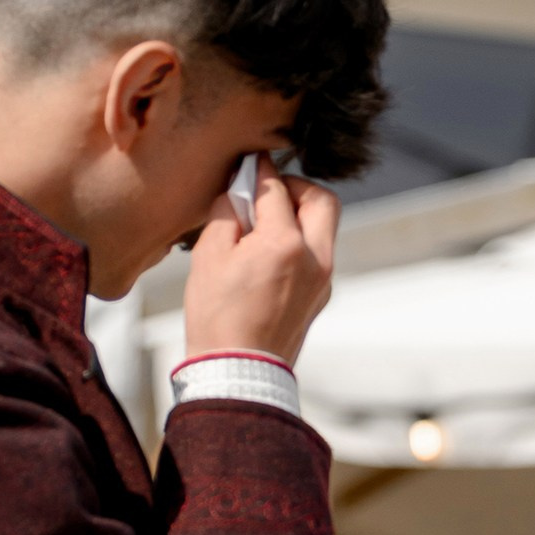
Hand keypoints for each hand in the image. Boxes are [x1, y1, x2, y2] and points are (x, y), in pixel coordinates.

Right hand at [182, 161, 338, 368]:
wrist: (238, 372)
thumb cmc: (217, 317)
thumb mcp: (210, 256)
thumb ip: (228, 213)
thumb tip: (239, 191)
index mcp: (285, 244)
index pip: (276, 189)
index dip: (260, 170)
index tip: (252, 162)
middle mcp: (315, 259)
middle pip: (322, 200)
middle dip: (296, 187)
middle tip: (268, 191)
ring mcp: (323, 281)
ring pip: (324, 228)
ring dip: (300, 216)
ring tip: (266, 223)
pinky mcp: (321, 297)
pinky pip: (318, 255)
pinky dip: (301, 242)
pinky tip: (271, 252)